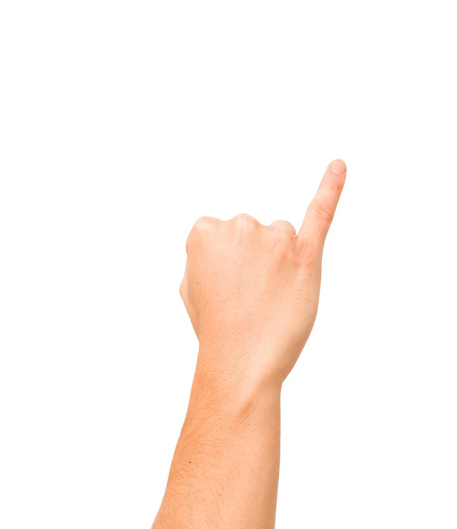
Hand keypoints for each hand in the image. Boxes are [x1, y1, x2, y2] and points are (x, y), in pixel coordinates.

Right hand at [179, 159, 346, 389]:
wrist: (241, 361)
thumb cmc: (216, 330)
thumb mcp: (188, 289)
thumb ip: (201, 257)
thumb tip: (218, 247)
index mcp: (205, 231)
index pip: (220, 236)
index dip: (225, 267)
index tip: (225, 290)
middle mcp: (239, 225)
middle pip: (252, 235)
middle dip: (251, 265)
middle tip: (246, 300)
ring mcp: (275, 238)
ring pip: (280, 239)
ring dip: (277, 265)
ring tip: (268, 300)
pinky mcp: (305, 254)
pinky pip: (320, 213)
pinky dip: (331, 188)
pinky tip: (339, 167)